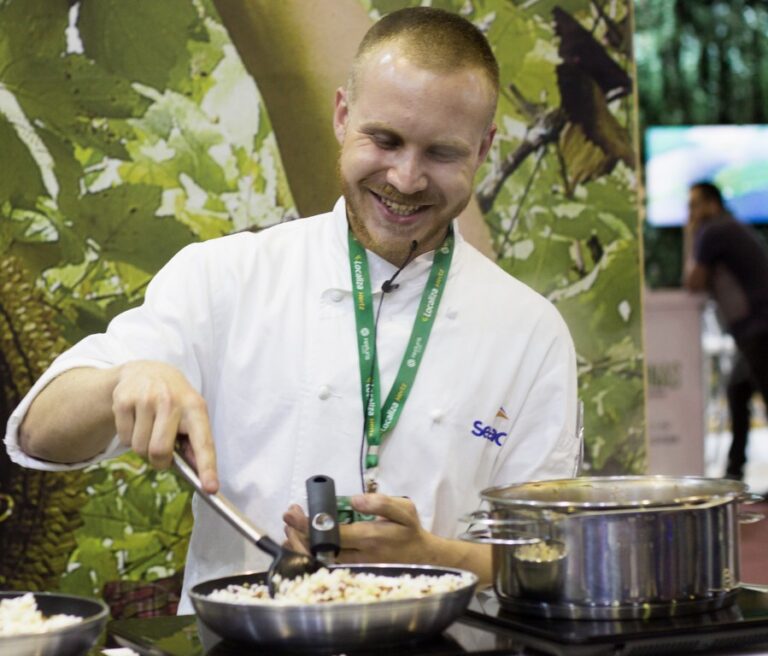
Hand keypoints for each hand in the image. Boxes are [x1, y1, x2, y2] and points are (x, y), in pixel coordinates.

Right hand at [112, 360, 217, 491]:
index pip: (203, 441)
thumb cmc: (174, 401)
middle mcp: (170, 400)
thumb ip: (194, 442)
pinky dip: (130, 437)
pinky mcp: (123, 400)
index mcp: (195, 406)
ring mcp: (145, 398)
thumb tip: (199, 475)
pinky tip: (137, 420)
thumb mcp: (191, 413)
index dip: (207, 467)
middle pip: (159, 451)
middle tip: (162, 452)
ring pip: (140, 448)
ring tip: (150, 428)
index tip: (210, 488)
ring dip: (143, 448)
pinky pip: (124, 439)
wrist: (146, 371)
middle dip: (159, 461)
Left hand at [282, 493, 437, 563]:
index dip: (309, 524)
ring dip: (301, 546)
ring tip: (289, 529)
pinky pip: (327, 566)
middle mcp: (359, 556)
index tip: (294, 513)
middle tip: (287, 517)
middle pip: (320, 550)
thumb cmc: (410, 531)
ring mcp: (355, 567)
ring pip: (320, 561)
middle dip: (299, 534)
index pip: (332, 532)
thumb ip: (380, 503)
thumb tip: (356, 500)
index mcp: (370, 538)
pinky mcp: (354, 572)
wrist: (423, 558)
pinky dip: (310, 556)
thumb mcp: (404, 509)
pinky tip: (301, 543)